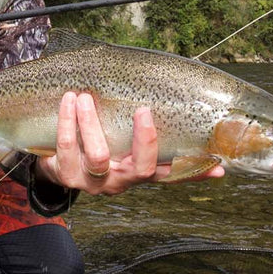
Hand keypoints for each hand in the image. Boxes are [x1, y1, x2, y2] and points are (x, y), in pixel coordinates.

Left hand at [37, 92, 223, 195]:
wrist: (56, 163)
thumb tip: (174, 92)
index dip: (196, 173)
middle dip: (145, 141)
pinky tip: (68, 101)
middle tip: (142, 111)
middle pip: (141, 169)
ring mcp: (94, 181)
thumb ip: (142, 124)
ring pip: (98, 157)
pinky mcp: (67, 175)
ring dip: (91, 124)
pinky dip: (67, 122)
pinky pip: (67, 149)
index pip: (173, 174)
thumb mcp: (120, 137)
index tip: (217, 165)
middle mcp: (120, 180)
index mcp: (138, 171)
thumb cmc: (96, 141)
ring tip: (84, 97)